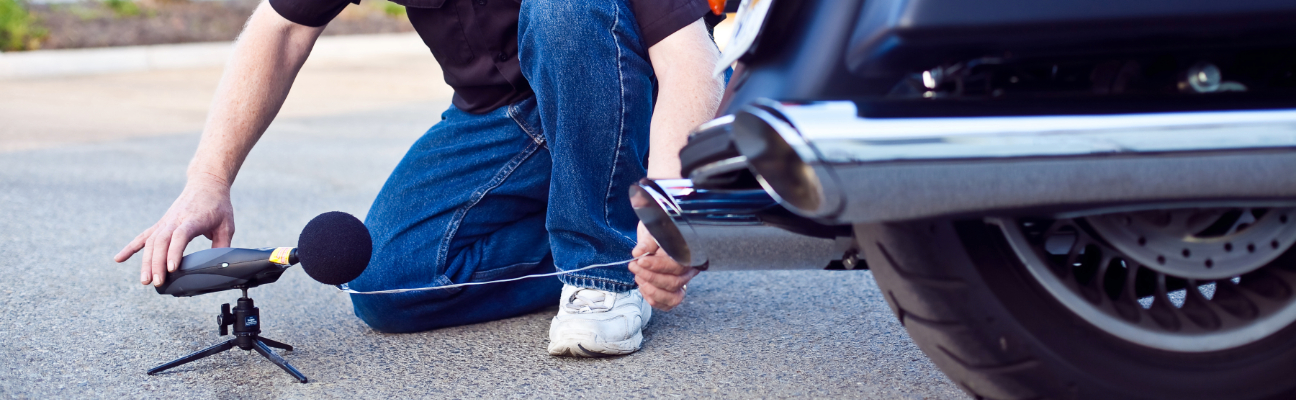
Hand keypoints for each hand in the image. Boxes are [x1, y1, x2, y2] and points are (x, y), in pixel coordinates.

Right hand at [113, 178, 234, 286]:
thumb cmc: (218, 205)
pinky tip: (119, 259)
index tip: (171, 269)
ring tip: (145, 281)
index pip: (180, 236)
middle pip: (161, 242)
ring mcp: (165, 222)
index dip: (174, 252)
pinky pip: (143, 236)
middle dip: (156, 264)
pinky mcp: (161, 223)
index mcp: (193, 219)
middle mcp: (175, 220)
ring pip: (150, 242)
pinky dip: (130, 248)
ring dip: (146, 262)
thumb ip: (222, 245)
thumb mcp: (227, 225)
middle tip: (157, 282)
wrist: (206, 184)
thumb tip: (219, 265)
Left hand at [629, 221, 698, 310]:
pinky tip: (643, 287)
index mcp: (689, 252)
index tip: (640, 260)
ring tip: (639, 277)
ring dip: (652, 291)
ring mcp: (682, 283)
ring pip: (673, 298)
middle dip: (650, 277)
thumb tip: (639, 252)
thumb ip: (648, 241)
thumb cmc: (656, 232)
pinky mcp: (674, 293)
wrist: (654, 236)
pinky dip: (653, 299)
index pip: (677, 265)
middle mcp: (689, 270)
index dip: (658, 266)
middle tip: (634, 266)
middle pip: (675, 283)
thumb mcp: (652, 229)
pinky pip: (668, 305)